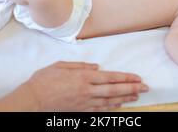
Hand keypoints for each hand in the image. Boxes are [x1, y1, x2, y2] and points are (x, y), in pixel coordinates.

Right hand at [24, 61, 147, 110]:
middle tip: (145, 88)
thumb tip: (96, 67)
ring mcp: (84, 102)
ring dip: (125, 98)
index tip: (137, 78)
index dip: (125, 78)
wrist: (32, 100)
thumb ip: (80, 65)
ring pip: (109, 101)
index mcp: (82, 76)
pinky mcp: (80, 111)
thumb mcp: (61, 65)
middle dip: (131, 88)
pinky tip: (119, 106)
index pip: (109, 77)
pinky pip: (99, 110)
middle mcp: (86, 90)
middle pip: (114, 90)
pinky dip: (111, 108)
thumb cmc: (44, 80)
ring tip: (137, 96)